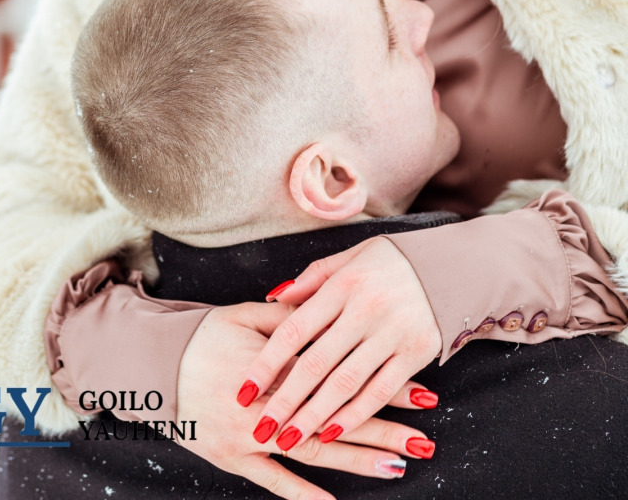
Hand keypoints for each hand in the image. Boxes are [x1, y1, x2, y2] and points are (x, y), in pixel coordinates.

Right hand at [178, 300, 435, 499]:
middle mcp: (266, 401)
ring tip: (399, 464)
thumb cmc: (201, 336)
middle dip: (382, 427)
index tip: (418, 390)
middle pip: (334, 415)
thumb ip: (289, 318)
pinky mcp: (233, 458)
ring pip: (313, 450)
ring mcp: (250, 435)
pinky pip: (274, 482)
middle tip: (424, 437)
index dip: (378, 382)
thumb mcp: (244, 316)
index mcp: (275, 361)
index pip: (339, 373)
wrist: (152, 367)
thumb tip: (329, 311)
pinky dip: (304, 496)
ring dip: (358, 459)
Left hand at [237, 238, 440, 448]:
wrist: (452, 265)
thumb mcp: (349, 257)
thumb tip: (274, 298)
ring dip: (315, 416)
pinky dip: (355, 415)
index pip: (294, 329)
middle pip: (316, 363)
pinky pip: (380, 390)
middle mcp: (365, 309)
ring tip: (290, 438)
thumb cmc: (391, 261)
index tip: (243, 389)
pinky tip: (332, 432)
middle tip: (260, 428)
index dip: (266, 363)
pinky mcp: (416, 352)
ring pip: (346, 383)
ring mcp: (392, 333)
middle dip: (284, 400)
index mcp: (343, 284)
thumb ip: (312, 279)